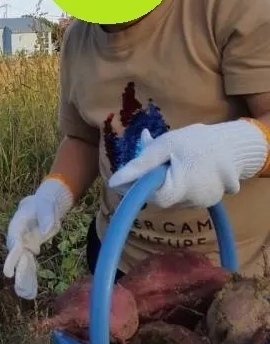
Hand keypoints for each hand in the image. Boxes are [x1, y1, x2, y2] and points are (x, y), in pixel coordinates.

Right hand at [3, 177, 73, 299]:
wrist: (41, 206)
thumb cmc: (42, 205)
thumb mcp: (47, 208)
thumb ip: (46, 218)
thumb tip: (45, 231)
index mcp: (17, 226)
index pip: (14, 242)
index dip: (12, 256)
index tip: (9, 270)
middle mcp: (17, 238)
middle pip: (16, 256)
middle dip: (16, 270)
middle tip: (16, 284)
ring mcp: (23, 246)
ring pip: (22, 264)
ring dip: (24, 279)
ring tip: (26, 295)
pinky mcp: (30, 250)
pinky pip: (30, 266)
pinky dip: (30, 278)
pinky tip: (30, 292)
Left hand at [108, 119, 269, 208]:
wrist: (231, 142)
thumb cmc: (195, 140)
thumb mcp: (164, 145)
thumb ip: (139, 166)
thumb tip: (112, 183)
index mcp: (183, 185)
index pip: (153, 197)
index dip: (143, 186)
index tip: (139, 172)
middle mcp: (195, 200)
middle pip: (162, 197)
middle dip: (157, 181)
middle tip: (165, 160)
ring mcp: (205, 202)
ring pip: (174, 197)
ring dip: (171, 182)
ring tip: (180, 161)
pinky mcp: (211, 202)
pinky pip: (187, 196)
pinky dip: (184, 184)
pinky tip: (191, 169)